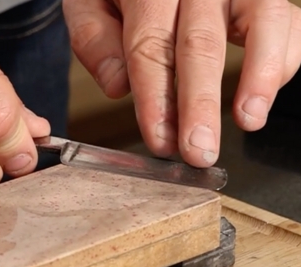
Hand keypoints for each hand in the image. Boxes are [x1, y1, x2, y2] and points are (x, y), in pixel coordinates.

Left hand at [63, 0, 300, 166]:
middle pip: (201, 43)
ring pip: (260, 22)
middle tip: (198, 150)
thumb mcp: (88, 2)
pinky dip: (279, 60)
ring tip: (249, 121)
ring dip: (257, 77)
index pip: (151, 47)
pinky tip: (259, 97)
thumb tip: (117, 86)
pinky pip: (285, 21)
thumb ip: (94, 38)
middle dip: (200, 104)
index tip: (161, 140)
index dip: (156, 98)